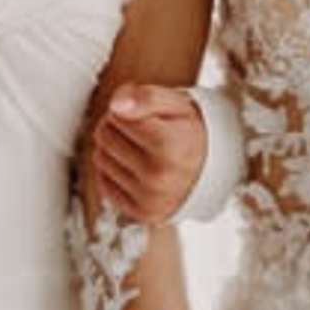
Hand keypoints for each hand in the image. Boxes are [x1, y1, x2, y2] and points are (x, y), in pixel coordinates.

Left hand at [87, 80, 208, 226]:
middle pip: (104, 136)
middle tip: (139, 129)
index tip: (143, 113)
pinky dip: (114, 172)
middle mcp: (159, 177)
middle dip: (116, 126)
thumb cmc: (188, 132)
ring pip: (100, 158)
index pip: (117, 116)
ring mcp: (150, 199)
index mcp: (171, 145)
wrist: (209, 171)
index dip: (126, 109)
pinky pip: (103, 183)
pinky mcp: (141, 213)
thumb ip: (147, 96)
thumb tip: (116, 104)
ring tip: (138, 148)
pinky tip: (135, 167)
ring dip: (113, 148)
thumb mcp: (176, 104)